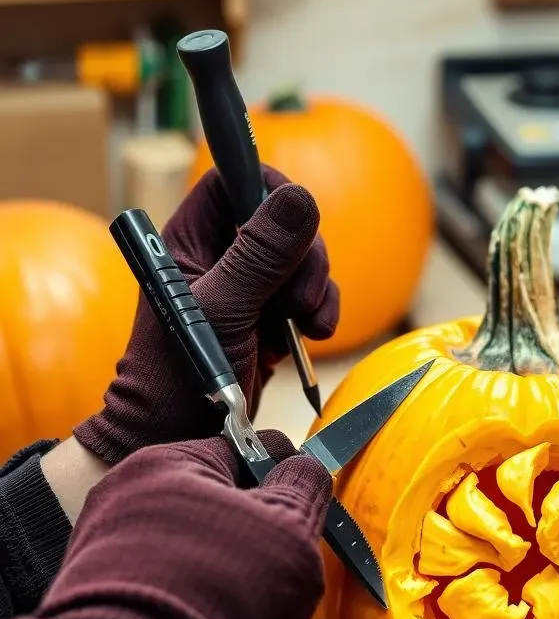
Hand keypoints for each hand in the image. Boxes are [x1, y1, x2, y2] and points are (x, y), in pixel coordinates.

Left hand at [14, 431, 331, 618]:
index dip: (288, 476)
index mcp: (171, 461)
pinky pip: (167, 583)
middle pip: (217, 500)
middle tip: (281, 565)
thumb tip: (306, 467)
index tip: (307, 511)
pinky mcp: (98, 598)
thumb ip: (305, 486)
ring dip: (226, 565)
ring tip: (248, 605)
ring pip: (194, 545)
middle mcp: (126, 495)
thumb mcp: (290, 526)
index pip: (248, 449)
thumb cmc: (225, 586)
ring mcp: (105, 548)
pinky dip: (195, 598)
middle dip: (254, 528)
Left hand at [74, 167, 338, 465]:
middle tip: (301, 297)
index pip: (231, 179)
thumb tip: (300, 196)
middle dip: (305, 255)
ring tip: (308, 325)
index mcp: (189, 240)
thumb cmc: (178, 377)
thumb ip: (262, 254)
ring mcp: (247, 288)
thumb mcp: (224, 310)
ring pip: (301, 259)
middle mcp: (219, 257)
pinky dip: (319, 312)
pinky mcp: (269, 316)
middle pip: (281, 220)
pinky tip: (312, 338)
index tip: (296, 214)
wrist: (179, 438)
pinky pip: (309, 295)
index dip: (265, 185)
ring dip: (317, 288)